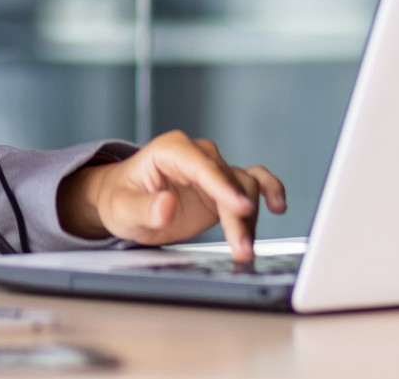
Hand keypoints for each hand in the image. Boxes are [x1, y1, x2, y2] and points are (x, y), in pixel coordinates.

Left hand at [56, 130, 286, 259]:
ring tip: (246, 248)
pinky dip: (268, 190)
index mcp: (171, 150)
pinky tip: (278, 206)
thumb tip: (166, 205)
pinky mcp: (222, 188)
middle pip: (228, 181)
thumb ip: (144, 208)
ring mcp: (212, 171)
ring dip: (250, 218)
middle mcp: (196, 156)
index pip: (202, 166)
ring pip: (244, 187)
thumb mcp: (123, 208)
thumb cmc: (120, 199)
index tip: (241, 208)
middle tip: (242, 248)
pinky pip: (253, 183)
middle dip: (238, 216)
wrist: (125, 203)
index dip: (223, 186)